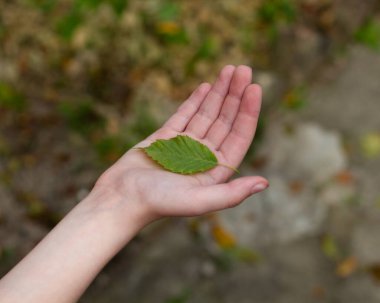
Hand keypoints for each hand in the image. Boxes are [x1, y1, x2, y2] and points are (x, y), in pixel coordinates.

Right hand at [96, 65, 267, 223]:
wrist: (121, 197)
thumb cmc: (159, 203)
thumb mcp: (198, 201)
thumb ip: (232, 194)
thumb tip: (265, 183)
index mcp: (215, 171)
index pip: (238, 137)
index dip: (248, 113)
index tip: (254, 88)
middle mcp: (204, 157)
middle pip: (225, 121)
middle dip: (235, 95)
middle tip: (244, 69)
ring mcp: (185, 145)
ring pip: (207, 113)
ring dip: (219, 92)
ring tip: (230, 70)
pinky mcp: (166, 137)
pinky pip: (185, 114)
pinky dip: (196, 100)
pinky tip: (207, 86)